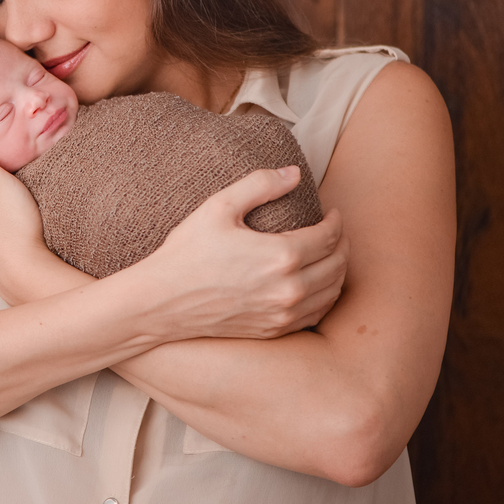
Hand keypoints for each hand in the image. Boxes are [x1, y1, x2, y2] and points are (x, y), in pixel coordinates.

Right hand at [134, 166, 348, 340]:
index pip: (329, 236)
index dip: (336, 221)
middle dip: (343, 244)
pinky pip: (315, 315)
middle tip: (337, 231)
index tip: (333, 212)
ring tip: (332, 255)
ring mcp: (282, 314)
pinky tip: (318, 286)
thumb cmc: (186, 252)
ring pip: (331, 292)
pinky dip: (325, 297)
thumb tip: (294, 173)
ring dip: (339, 271)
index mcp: (281, 256)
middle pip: (337, 264)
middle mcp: (288, 289)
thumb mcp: (219, 207)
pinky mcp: (272, 330)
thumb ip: (260, 184)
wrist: (161, 302)